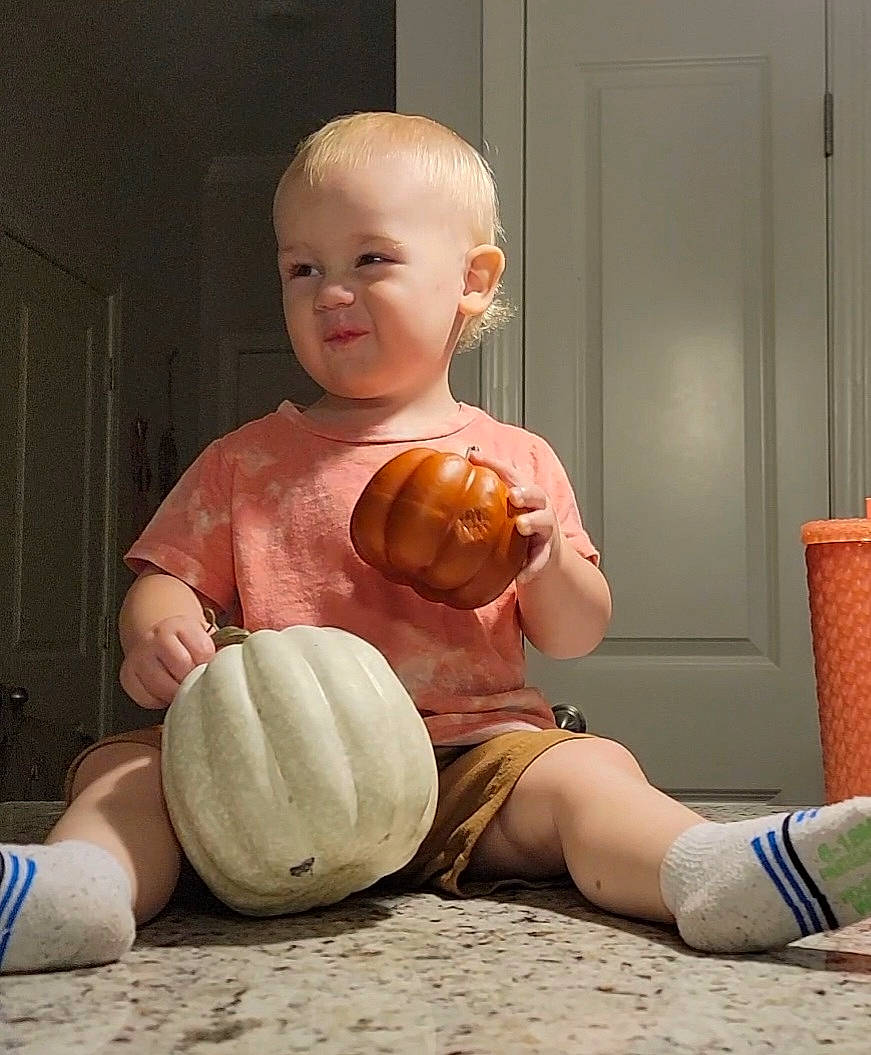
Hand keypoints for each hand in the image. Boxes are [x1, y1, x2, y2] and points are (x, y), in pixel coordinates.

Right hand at [119, 613, 215, 709]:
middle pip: (183, 669)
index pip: (203, 651)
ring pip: (163, 687)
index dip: (210, 665)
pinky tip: (166, 690)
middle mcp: (156, 638)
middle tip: (198, 681)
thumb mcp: (205, 638)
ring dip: (177, 693)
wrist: (156, 638)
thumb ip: (220, 650)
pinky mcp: (127, 676)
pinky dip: (159, 701)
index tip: (211, 668)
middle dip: (194, 680)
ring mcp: (139, 656)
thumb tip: (237, 667)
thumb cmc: (187, 644)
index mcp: (180, 625)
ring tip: (184, 687)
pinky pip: (146, 698)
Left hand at [467, 449, 561, 583]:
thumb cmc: (519, 521)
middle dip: (525, 492)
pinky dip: (532, 567)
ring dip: (533, 522)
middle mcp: (538, 507)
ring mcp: (544, 529)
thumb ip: (488, 484)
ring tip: (521, 526)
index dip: (494, 464)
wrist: (545, 553)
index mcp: (524, 492)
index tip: (475, 458)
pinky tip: (521, 576)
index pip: (511, 473)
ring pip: (543, 522)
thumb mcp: (505, 503)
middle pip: (536, 493)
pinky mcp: (546, 552)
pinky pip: (541, 559)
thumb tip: (461, 461)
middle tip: (513, 495)